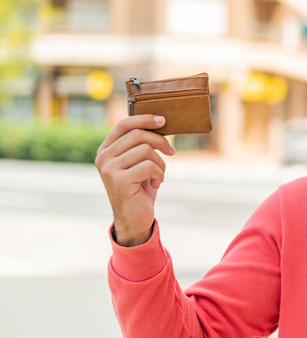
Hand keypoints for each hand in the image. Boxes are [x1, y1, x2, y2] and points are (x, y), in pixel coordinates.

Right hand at [95, 115, 174, 246]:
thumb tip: (159, 121)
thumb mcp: (139, 162)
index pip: (124, 124)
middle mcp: (103, 158)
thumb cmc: (140, 188)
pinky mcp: (119, 181)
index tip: (163, 120)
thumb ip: (141, 144)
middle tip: (171, 151)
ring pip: (145, 150)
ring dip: (160, 163)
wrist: (135, 218)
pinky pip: (149, 166)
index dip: (144, 119)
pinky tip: (156, 184)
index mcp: (106, 150)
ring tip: (159, 175)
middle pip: (138, 135)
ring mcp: (109, 169)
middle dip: (160, 141)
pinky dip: (159, 174)